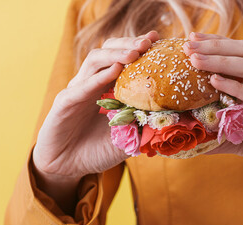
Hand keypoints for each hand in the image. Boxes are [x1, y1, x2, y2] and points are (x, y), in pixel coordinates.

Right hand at [33, 31, 159, 180]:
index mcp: (107, 87)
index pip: (124, 59)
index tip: (158, 40)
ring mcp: (77, 91)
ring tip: (134, 53)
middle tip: (148, 42)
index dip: (139, 47)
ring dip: (115, 54)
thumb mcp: (128, 139)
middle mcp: (91, 83)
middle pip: (109, 51)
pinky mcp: (63, 103)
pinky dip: (97, 78)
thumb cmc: (96, 151)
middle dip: (128, 44)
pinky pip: (81, 87)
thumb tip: (178, 119)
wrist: (66, 167)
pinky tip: (113, 71)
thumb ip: (146, 126)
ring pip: (94, 62)